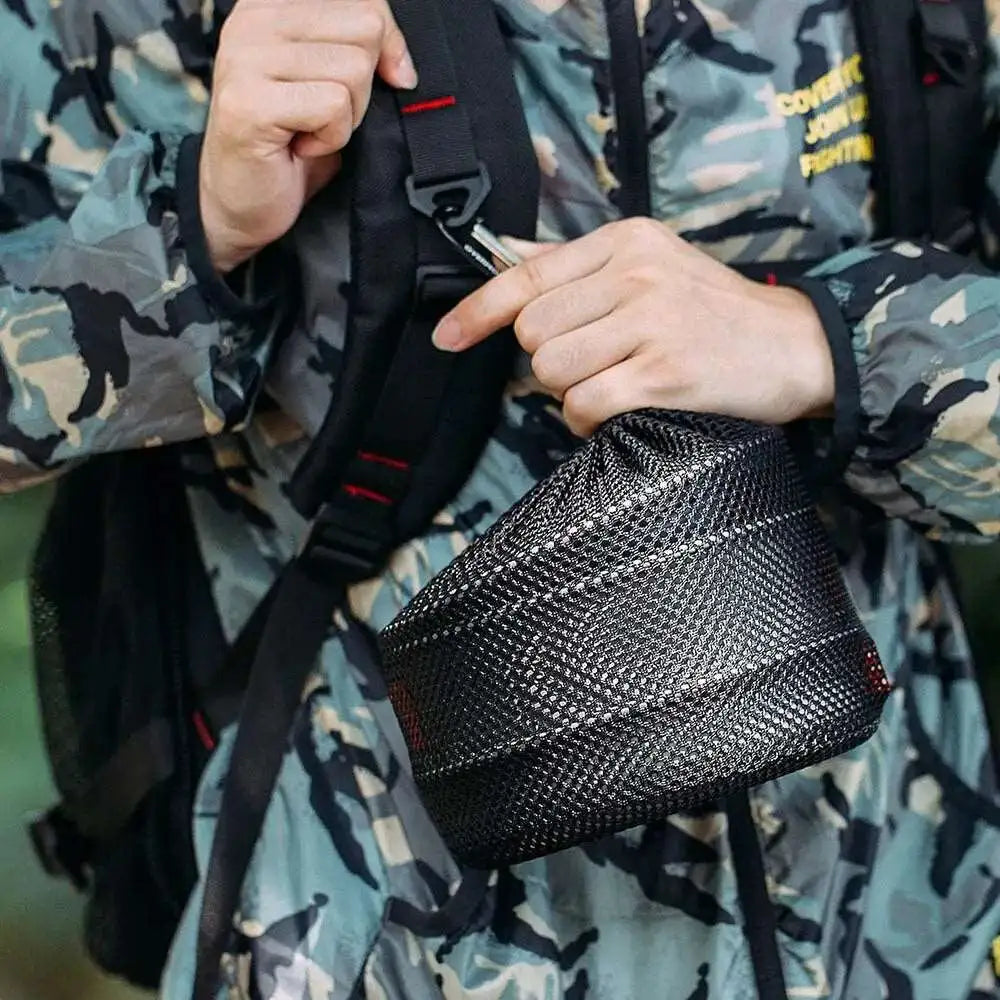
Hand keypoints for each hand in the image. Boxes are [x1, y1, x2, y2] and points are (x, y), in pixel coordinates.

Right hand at [200, 0, 416, 272]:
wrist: (242, 201)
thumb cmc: (287, 144)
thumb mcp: (331, 83)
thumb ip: (362, 53)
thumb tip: (403, 67)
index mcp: (273, 5)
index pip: (363, 0)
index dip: (386, 44)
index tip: (381, 78)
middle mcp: (254, 19)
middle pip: (365, 30)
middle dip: (363, 87)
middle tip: (325, 114)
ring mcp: (247, 57)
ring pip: (353, 70)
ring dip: (345, 117)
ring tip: (309, 130)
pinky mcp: (250, 101)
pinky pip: (333, 106)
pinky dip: (331, 138)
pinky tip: (301, 145)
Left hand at [431, 218, 834, 436]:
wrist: (797, 347)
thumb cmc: (714, 312)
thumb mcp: (652, 265)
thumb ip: (577, 265)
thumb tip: (504, 254)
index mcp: (626, 240)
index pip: (526, 276)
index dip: (478, 311)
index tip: (447, 337)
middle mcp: (636, 273)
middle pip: (533, 332)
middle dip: (549, 361)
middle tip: (593, 365)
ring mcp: (651, 322)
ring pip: (552, 370)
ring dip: (570, 392)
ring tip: (613, 385)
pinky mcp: (664, 373)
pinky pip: (583, 405)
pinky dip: (587, 420)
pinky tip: (619, 411)